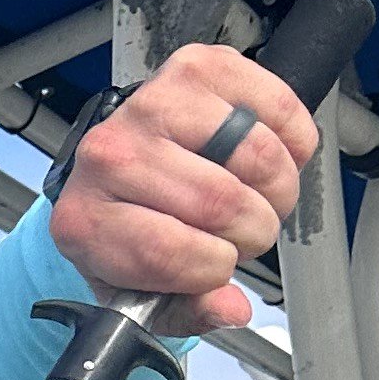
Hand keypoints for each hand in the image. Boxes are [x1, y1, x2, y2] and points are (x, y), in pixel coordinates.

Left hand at [46, 40, 323, 338]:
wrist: (119, 172)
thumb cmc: (130, 231)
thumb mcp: (144, 291)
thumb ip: (186, 312)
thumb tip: (230, 309)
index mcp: (85, 220)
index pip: (168, 250)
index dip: (212, 268)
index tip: (216, 267)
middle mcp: (109, 155)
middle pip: (220, 202)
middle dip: (253, 231)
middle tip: (245, 233)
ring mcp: (153, 103)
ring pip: (255, 156)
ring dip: (277, 189)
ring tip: (257, 197)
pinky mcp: (198, 67)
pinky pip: (277, 107)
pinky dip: (294, 141)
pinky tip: (271, 156)